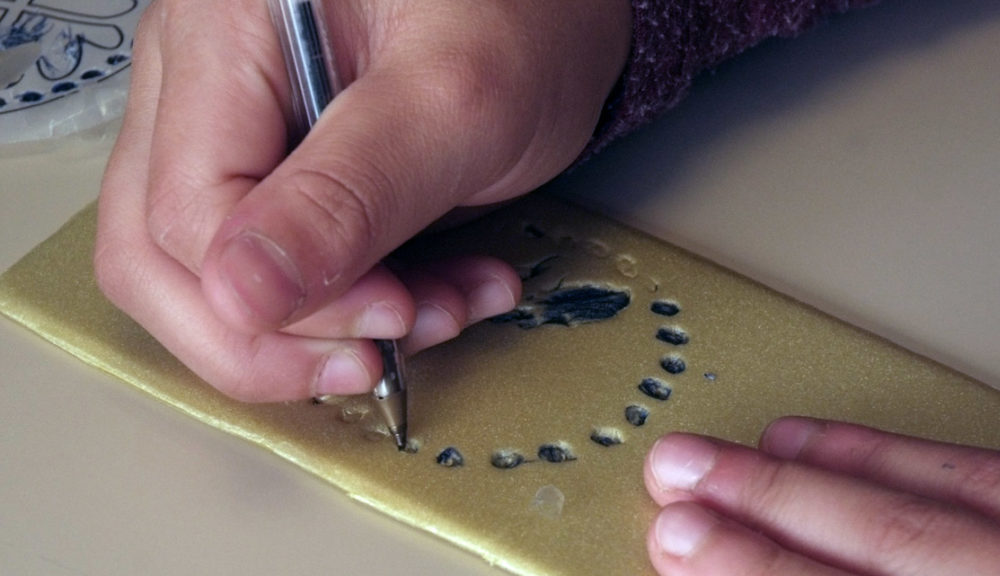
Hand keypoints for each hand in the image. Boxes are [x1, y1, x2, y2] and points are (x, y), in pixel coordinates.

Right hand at [94, 0, 630, 400]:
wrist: (559, 4)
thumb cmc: (523, 11)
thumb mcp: (456, 104)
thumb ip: (349, 195)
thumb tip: (242, 293)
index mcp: (222, 33)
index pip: (187, 212)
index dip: (280, 298)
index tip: (387, 319)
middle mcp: (204, 76)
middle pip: (164, 253)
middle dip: (275, 336)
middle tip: (378, 356)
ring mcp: (238, 123)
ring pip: (221, 273)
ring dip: (329, 328)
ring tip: (442, 312)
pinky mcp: (286, 164)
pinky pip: (282, 263)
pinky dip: (361, 302)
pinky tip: (439, 293)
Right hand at [644, 417, 999, 574]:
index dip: (755, 572)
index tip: (683, 544)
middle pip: (894, 545)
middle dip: (769, 506)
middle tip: (682, 475)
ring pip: (938, 506)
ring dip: (820, 473)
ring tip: (738, 452)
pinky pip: (989, 478)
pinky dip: (896, 455)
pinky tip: (829, 443)